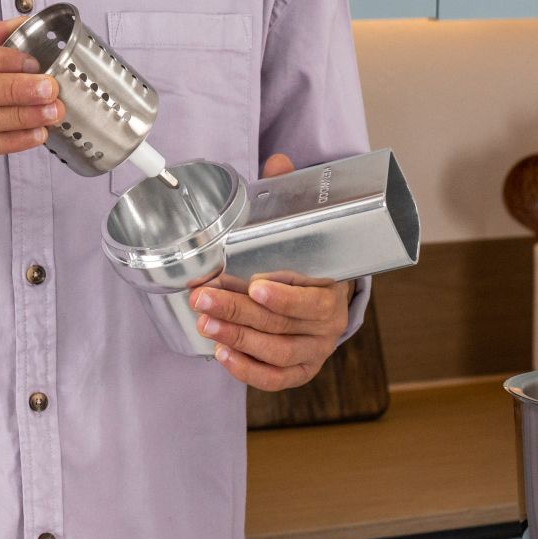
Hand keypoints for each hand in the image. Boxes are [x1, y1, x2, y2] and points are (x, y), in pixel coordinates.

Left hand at [185, 153, 355, 389]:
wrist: (328, 295)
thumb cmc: (308, 260)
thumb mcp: (301, 226)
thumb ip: (288, 194)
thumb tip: (278, 159)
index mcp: (333, 291)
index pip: (311, 300)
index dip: (284, 297)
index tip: (253, 286)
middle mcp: (327, 326)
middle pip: (282, 325)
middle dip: (239, 312)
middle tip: (204, 298)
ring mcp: (314, 351)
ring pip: (275, 353)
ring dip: (237, 338)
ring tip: (205, 322)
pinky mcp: (300, 371)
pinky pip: (274, 379)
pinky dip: (246, 369)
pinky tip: (220, 353)